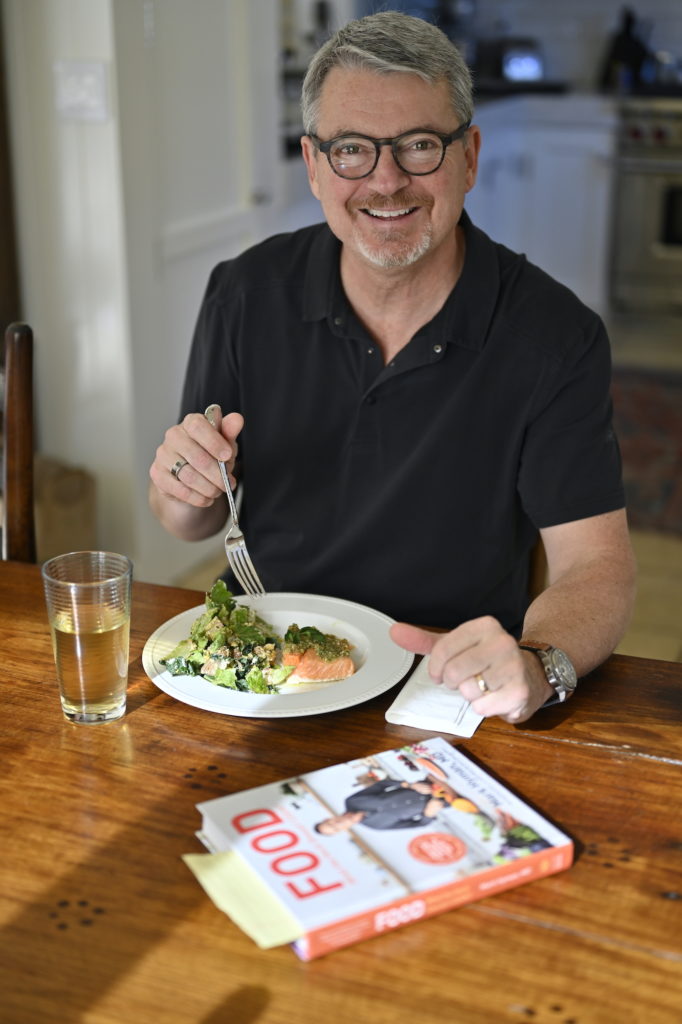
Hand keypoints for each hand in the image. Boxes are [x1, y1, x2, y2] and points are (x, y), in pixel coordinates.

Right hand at [149, 407, 243, 508]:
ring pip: (189, 476)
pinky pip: (179, 490)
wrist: (192, 476)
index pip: (198, 427)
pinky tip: (206, 498)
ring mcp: (163, 455)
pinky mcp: (157, 474)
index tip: (227, 456)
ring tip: (217, 491)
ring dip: (208, 488)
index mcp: (190, 422)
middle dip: (216, 474)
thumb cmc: (210, 454)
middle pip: (196, 456)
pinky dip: (197, 497)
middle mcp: (173, 436)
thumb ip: (229, 432)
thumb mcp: (224, 443)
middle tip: (227, 484)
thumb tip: (237, 419)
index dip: (214, 442)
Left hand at [390, 616, 552, 722]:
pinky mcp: (519, 691)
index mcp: (484, 626)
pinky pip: (482, 707)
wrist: (530, 675)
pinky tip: (495, 697)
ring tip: (484, 686)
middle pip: (454, 671)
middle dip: (454, 682)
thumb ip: (424, 641)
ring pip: (468, 690)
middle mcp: (502, 642)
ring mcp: (513, 666)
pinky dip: (483, 708)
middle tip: (466, 679)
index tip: (441, 672)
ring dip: (471, 695)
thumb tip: (394, 631)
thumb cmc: (486, 660)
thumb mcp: (456, 646)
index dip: (436, 667)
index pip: (442, 649)